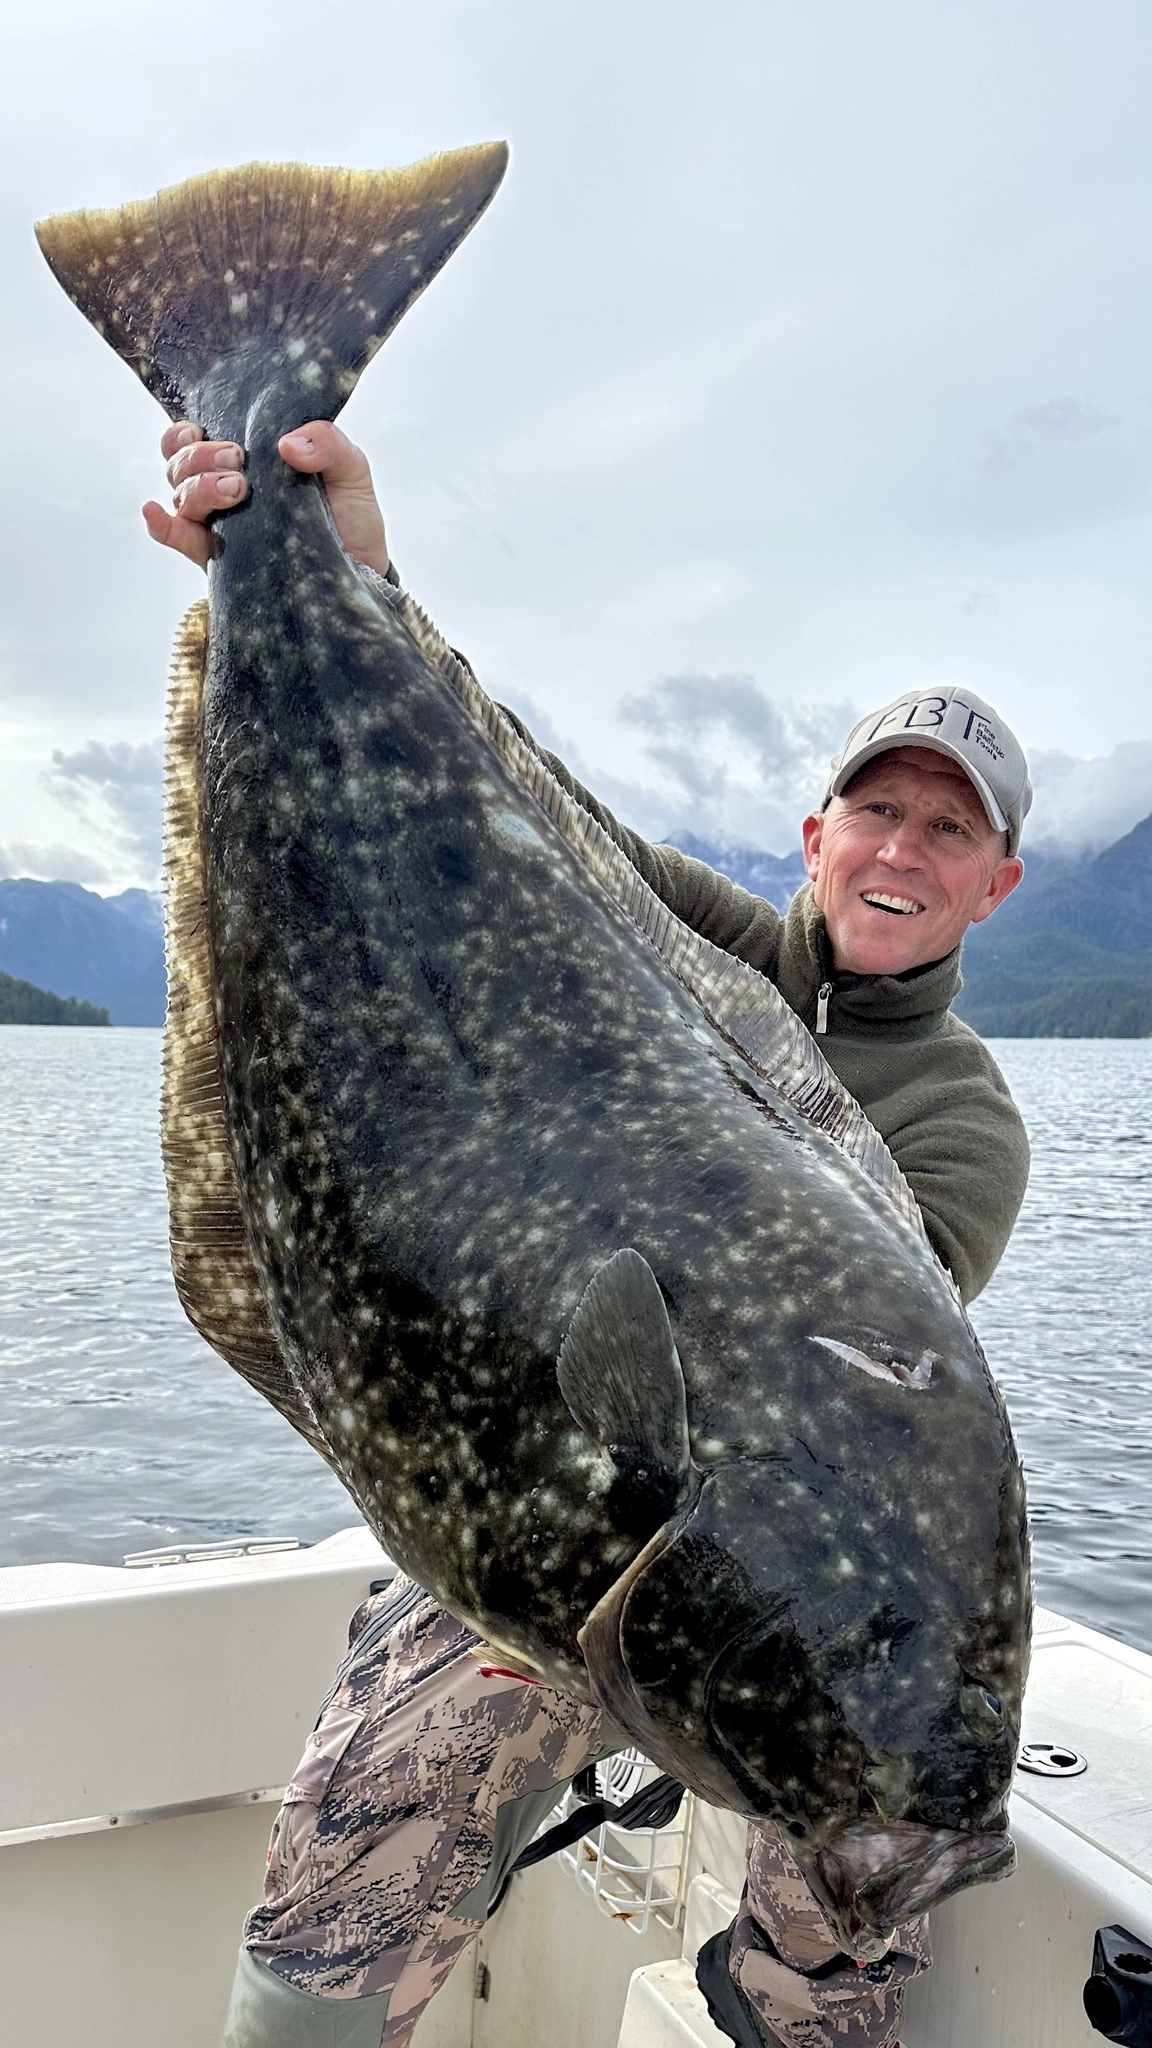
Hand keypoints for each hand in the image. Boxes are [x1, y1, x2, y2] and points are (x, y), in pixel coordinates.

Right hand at [142, 420, 390, 577]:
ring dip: (197, 487)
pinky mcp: (219, 559)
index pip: (193, 436)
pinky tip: (155, 514)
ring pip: (179, 496)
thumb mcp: (351, 471)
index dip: (185, 430)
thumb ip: (329, 444)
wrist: (363, 573)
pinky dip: (161, 526)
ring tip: (236, 491)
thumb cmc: (350, 517)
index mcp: (246, 459)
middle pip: (180, 463)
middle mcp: (223, 487)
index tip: (209, 431)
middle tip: (239, 464)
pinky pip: (176, 538)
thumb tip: (289, 443)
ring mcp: (219, 523)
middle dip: (200, 457)